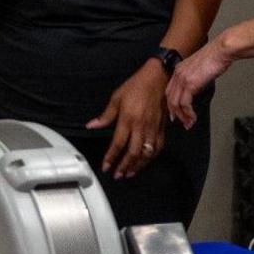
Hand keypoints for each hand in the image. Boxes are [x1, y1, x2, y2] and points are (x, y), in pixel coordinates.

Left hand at [87, 60, 169, 177]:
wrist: (159, 78)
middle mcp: (141, 126)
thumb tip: (92, 125)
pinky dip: (152, 157)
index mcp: (128, 119)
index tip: (106, 167)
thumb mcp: (116, 97)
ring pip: (146, 153)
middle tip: (118, 175)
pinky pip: (158, 147)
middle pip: (133, 152)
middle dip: (124, 166)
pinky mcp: (162, 128)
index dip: (111, 157)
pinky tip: (146, 161)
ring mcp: (153, 128)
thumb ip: (105, 115)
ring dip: (138, 166)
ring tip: (130, 173)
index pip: (118, 144)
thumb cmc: (136, 86)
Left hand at [165, 37, 230, 128]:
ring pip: (176, 103)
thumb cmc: (215, 57)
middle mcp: (177, 74)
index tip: (175, 113)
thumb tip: (197, 89)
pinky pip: (185, 103)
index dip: (172, 104)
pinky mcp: (190, 84)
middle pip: (170, 98)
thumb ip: (195, 79)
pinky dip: (188, 113)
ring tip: (189, 123)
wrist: (220, 50)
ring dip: (183, 116)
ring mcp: (182, 79)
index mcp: (178, 70)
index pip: (170, 91)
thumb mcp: (200, 69)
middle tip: (182, 122)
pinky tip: (193, 117)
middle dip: (175, 113)